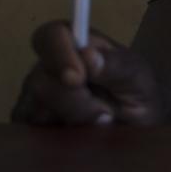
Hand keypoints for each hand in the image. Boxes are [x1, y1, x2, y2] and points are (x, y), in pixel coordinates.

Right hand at [10, 20, 165, 126]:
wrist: (136, 130)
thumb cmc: (138, 94)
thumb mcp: (139, 78)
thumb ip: (116, 65)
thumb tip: (87, 54)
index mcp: (77, 45)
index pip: (51, 35)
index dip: (59, 53)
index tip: (78, 77)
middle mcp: (50, 68)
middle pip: (39, 80)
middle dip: (74, 101)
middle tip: (104, 113)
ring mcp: (36, 97)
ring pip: (34, 109)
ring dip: (71, 120)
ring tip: (99, 122)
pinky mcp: (32, 124)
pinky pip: (31, 130)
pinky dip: (57, 136)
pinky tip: (79, 134)